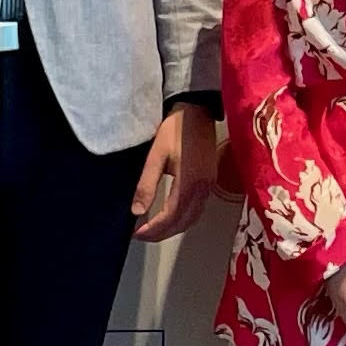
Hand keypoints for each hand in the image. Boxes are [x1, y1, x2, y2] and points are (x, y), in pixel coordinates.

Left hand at [131, 106, 216, 240]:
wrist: (197, 111)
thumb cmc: (174, 130)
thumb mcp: (155, 156)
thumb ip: (147, 185)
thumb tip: (137, 211)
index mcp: (189, 183)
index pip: (171, 217)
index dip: (153, 229)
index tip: (136, 233)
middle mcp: (202, 189)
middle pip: (184, 223)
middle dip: (162, 233)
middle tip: (141, 235)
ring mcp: (209, 186)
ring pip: (192, 218)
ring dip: (173, 228)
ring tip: (153, 229)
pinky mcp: (210, 181)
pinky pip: (197, 209)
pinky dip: (183, 218)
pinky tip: (170, 216)